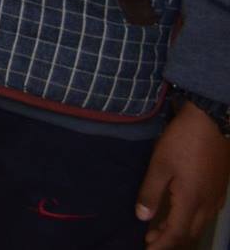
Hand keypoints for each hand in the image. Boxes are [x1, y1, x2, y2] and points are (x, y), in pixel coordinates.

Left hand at [138, 102, 229, 248]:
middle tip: (150, 241)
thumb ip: (151, 193)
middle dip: (170, 241)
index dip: (161, 245)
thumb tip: (142, 218)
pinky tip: (180, 213)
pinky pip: (206, 214)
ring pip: (199, 224)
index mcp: (192, 202)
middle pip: (189, 233)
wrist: (212, 122)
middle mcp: (207, 205)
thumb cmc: (182, 142)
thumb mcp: (160, 165)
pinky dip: (190, 220)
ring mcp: (216, 197)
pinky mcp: (219, 188)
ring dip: (180, 231)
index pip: (176, 234)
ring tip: (159, 231)